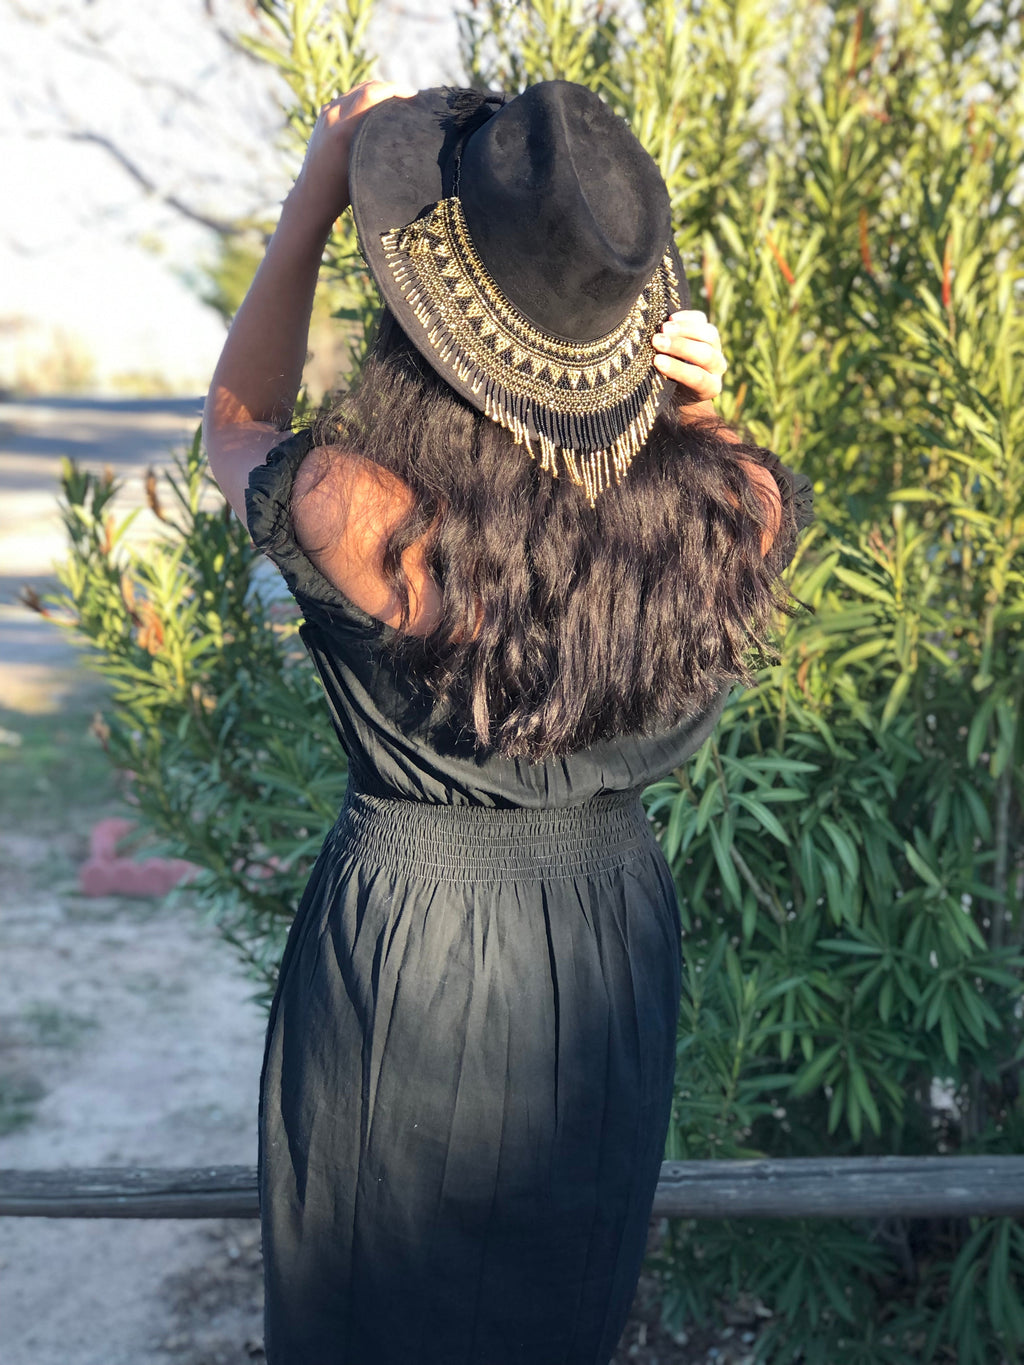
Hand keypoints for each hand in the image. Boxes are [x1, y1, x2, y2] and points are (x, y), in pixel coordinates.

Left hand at [289, 79, 416, 231]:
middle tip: (409, 97)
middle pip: (367, 88)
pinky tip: (377, 108)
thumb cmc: (344, 191)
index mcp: (343, 130)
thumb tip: (406, 130)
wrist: (313, 195)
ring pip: (357, 90)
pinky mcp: (324, 114)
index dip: (395, 90)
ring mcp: (326, 113)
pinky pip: (348, 98)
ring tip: (396, 101)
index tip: (414, 96)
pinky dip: (365, 98)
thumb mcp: (366, 168)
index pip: (372, 94)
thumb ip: (380, 146)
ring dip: (378, 91)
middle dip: (390, 88)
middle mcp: (333, 116)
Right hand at [652, 310, 727, 402]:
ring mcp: (717, 348)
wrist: (682, 383)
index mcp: (710, 388)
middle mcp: (718, 367)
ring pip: (708, 334)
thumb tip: (646, 365)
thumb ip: (664, 381)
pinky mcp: (710, 331)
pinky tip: (671, 318)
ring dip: (683, 330)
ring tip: (662, 328)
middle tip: (656, 341)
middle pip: (704, 354)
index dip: (678, 369)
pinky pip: (703, 320)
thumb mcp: (670, 393)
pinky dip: (687, 318)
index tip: (657, 361)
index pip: (698, 378)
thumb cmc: (671, 391)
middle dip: (679, 346)